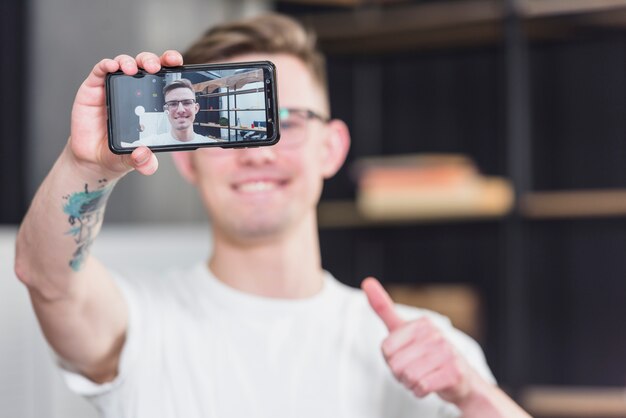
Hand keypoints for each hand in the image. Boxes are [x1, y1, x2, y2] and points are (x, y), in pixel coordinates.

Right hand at [69, 51, 182, 177]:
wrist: (93, 158)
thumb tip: (144, 156)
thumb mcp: (136, 160)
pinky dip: (107, 65)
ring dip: (131, 61)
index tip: (177, 63)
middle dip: (152, 60)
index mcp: (150, 101)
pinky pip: (101, 70)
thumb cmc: (119, 153)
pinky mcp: (94, 88)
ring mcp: (113, 87)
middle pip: (145, 65)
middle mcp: (133, 90)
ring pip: (124, 63)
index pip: (163, 78)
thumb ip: (144, 161)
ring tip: (133, 69)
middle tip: (155, 67)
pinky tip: (112, 67)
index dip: (170, 67)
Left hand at [362, 277, 480, 405]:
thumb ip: (384, 308)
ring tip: (423, 377)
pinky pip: (422, 386)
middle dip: (401, 374)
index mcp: (422, 323)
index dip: (391, 360)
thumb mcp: (403, 329)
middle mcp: (436, 334)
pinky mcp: (454, 372)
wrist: (461, 379)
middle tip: (415, 370)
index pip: (386, 349)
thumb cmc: (427, 353)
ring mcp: (447, 352)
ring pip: (408, 376)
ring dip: (410, 383)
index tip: (406, 356)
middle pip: (396, 364)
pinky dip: (420, 391)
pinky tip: (430, 385)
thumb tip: (367, 281)